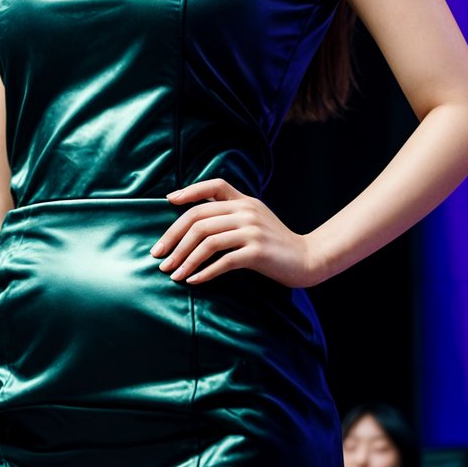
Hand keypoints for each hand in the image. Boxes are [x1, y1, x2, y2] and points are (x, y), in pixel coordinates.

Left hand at [151, 177, 316, 287]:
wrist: (308, 258)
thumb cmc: (275, 242)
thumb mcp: (255, 218)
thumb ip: (231, 211)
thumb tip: (197, 215)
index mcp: (244, 201)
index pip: (212, 186)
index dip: (189, 191)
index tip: (168, 201)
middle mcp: (246, 211)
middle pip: (199, 219)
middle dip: (173, 238)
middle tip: (159, 256)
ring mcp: (252, 231)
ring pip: (206, 241)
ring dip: (184, 259)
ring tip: (172, 274)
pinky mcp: (257, 252)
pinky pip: (222, 261)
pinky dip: (204, 272)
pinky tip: (193, 280)